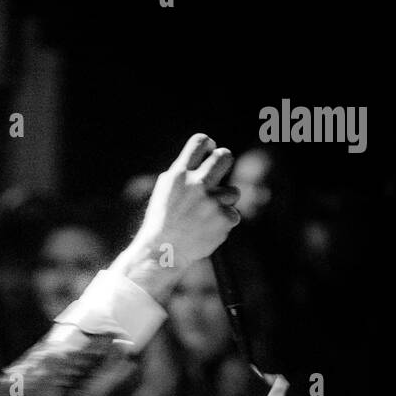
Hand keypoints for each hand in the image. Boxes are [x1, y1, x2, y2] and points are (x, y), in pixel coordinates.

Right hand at [114, 133, 240, 303]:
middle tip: (219, 174)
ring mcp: (211, 202)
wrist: (163, 253)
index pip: (200, 142)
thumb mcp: (165, 191)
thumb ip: (183, 172)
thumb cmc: (162, 222)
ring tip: (206, 217)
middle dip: (224, 162)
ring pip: (233, 192)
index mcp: (179, 174)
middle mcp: (197, 185)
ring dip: (224, 203)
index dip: (208, 145)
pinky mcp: (223, 219)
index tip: (209, 153)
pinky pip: (233, 215)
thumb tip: (207, 154)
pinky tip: (208, 231)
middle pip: (225, 157)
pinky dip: (223, 224)